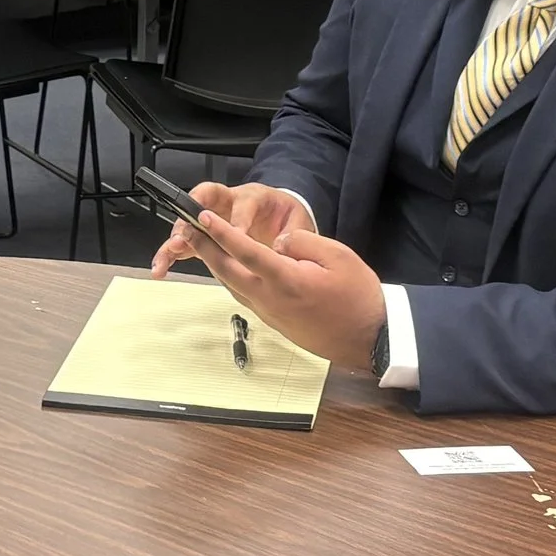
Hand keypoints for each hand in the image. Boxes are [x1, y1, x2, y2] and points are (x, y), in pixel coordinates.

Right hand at [150, 181, 309, 278]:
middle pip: (204, 199)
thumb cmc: (287, 218)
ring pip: (188, 220)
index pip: (242, 204)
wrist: (280, 215)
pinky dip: (172, 254)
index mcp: (253, 196)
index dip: (237, 221)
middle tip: (184, 236)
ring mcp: (213, 216)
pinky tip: (162, 269)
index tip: (236, 236)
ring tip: (163, 261)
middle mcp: (228, 201)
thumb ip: (293, 233)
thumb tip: (283, 247)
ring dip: (174, 239)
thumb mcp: (297, 222)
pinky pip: (186, 241)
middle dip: (192, 218)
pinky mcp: (205, 233)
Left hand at [175, 208, 386, 369]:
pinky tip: (227, 267)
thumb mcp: (338, 256)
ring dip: (213, 263)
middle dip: (203, 247)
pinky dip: (229, 277)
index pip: (245, 250)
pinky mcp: (273, 321)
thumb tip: (279, 241)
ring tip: (200, 243)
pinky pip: (243, 295)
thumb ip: (303, 242)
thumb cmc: (358, 296)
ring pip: (231, 285)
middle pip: (226, 270)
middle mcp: (270, 298)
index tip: (202, 217)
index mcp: (286, 279)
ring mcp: (269, 313)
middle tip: (186, 227)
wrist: (370, 339)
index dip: (221, 232)